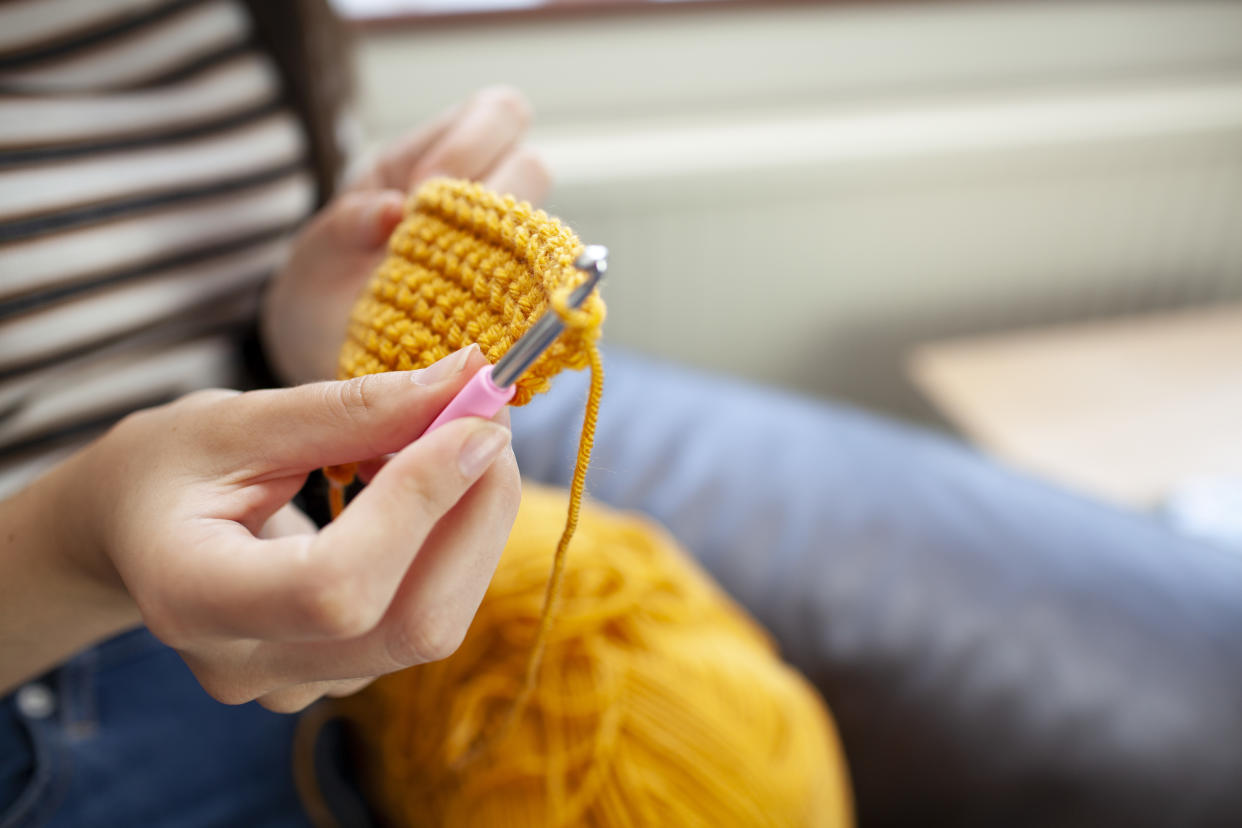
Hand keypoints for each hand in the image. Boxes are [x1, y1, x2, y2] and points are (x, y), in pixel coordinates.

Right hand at [59, 346, 519, 711]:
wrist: (131, 533)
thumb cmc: (166, 469)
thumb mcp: (235, 419)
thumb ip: (350, 409)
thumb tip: (466, 380)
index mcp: (192, 600)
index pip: (337, 586)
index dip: (421, 503)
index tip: (475, 421)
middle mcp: (249, 666)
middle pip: (409, 623)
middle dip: (475, 512)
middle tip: (492, 416)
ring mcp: (301, 685)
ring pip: (434, 623)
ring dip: (476, 523)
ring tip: (462, 437)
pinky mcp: (343, 674)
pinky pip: (428, 616)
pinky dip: (456, 543)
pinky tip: (438, 485)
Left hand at [262, 86, 551, 384]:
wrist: (326, 350)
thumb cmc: (322, 289)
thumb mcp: (316, 253)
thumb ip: (344, 226)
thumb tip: (393, 209)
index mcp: (427, 161)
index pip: (496, 113)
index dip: (469, 148)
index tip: (422, 196)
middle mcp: (473, 198)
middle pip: (532, 165)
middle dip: (491, 199)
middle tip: (444, 242)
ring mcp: (495, 248)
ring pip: (541, 228)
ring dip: (506, 251)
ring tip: (458, 281)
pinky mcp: (507, 297)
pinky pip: (536, 288)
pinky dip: (513, 298)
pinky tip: (473, 316)